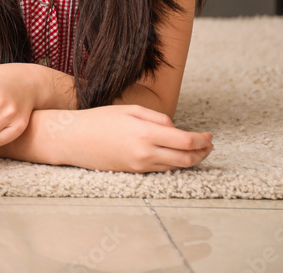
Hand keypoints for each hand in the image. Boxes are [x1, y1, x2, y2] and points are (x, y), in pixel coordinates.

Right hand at [58, 104, 212, 172]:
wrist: (72, 140)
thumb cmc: (97, 120)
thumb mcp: (128, 110)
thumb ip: (157, 118)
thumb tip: (175, 129)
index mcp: (145, 133)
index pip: (186, 141)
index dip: (203, 140)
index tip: (210, 136)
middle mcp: (145, 152)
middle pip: (186, 158)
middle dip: (202, 153)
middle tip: (209, 146)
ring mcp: (139, 165)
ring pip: (175, 166)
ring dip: (191, 160)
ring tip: (198, 152)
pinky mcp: (133, 172)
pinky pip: (161, 169)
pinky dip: (173, 163)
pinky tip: (176, 156)